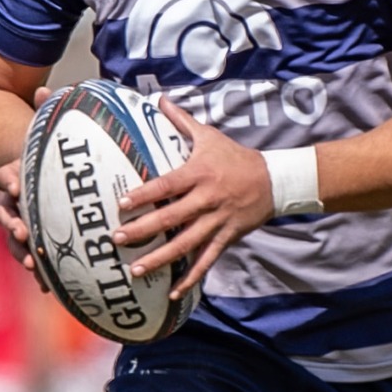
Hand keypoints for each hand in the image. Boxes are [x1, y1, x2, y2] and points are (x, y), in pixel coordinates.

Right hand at [0, 89, 58, 293]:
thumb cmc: (42, 147)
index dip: (10, 181)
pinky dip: (42, 272)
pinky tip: (50, 289)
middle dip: (15, 226)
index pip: (8, 177)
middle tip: (24, 233)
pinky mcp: (36, 238)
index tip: (15, 185)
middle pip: (9, 214)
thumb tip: (45, 88)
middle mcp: (14, 201)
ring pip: (19, 240)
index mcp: (16, 175)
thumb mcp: (43, 129)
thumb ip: (44, 111)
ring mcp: (22, 221)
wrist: (27, 168)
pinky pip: (36, 256)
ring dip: (25, 253)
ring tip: (35, 266)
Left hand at [115, 100, 272, 297]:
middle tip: (117, 240)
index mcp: (199, 174)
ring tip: (137, 271)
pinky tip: (172, 293)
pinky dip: (190, 278)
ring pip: (186, 244)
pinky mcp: (227, 238)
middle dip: (143, 231)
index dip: (145, 195)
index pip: (167, 186)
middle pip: (171, 218)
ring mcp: (217, 222)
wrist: (274, 180)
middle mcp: (207, 199)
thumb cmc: (235, 157)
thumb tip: (159, 99)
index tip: (122, 204)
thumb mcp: (209, 136)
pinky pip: (206, 261)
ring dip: (161, 259)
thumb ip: (182, 120)